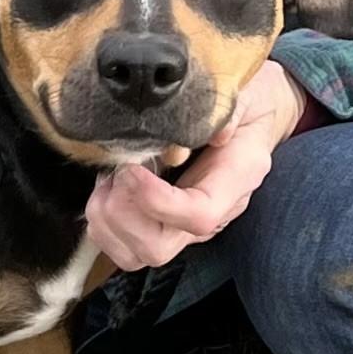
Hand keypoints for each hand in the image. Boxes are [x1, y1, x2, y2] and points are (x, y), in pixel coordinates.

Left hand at [86, 61, 306, 270]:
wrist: (250, 123)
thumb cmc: (243, 109)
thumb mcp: (245, 99)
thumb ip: (230, 111)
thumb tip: (215, 131)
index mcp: (235, 181)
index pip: (199, 216)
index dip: (156, 200)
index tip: (131, 169)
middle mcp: (210, 215)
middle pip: (158, 247)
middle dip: (122, 212)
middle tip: (117, 172)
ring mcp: (183, 228)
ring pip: (135, 254)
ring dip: (107, 219)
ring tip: (110, 179)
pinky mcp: (161, 228)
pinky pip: (121, 248)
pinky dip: (102, 223)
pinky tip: (108, 188)